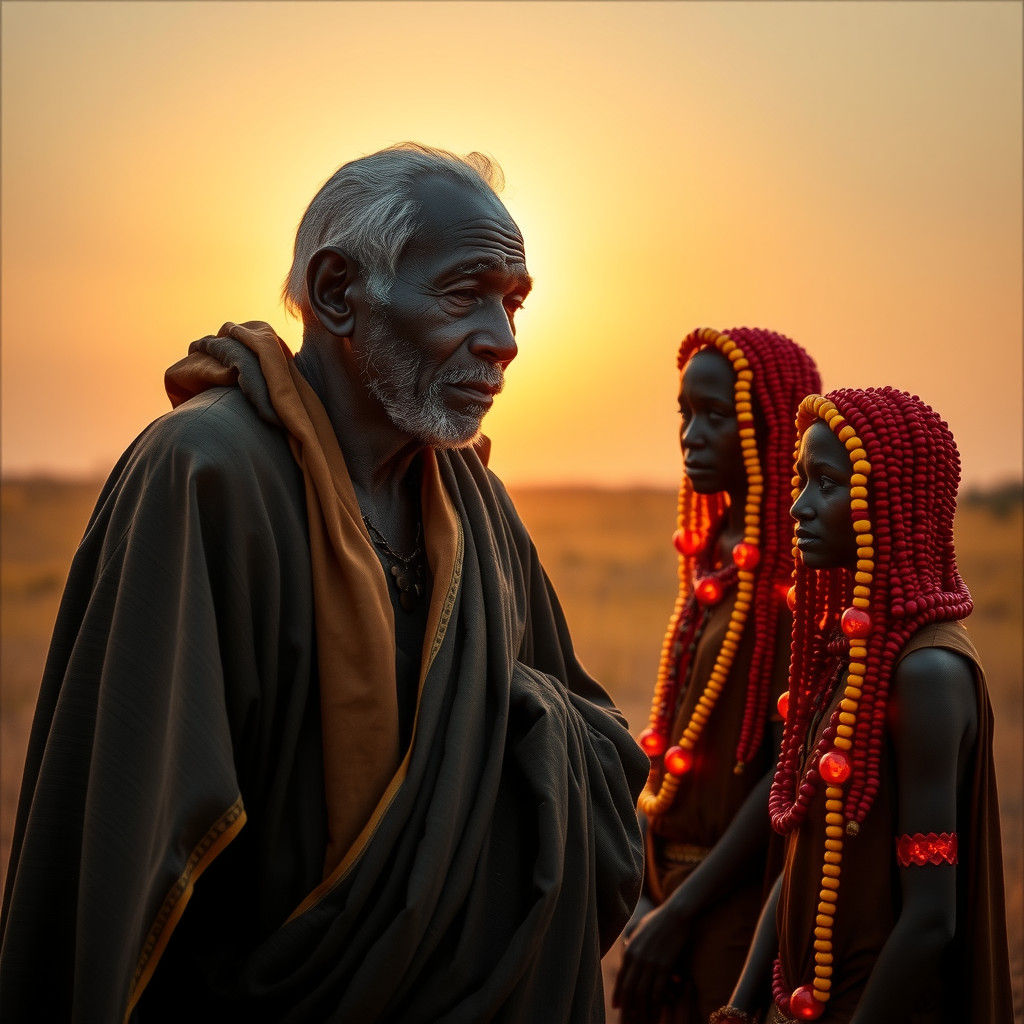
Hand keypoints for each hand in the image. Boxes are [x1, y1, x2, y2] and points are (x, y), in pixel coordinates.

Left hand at [612, 901, 690, 1022]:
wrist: (675, 914)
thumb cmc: (658, 920)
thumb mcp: (638, 929)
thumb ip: (631, 941)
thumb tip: (626, 947)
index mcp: (629, 950)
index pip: (621, 978)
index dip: (618, 995)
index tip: (616, 1007)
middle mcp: (637, 958)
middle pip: (629, 989)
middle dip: (627, 1008)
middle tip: (627, 1020)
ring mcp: (650, 963)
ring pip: (642, 993)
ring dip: (641, 1010)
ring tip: (642, 1021)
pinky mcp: (665, 966)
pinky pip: (658, 990)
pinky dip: (655, 1004)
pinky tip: (656, 1013)